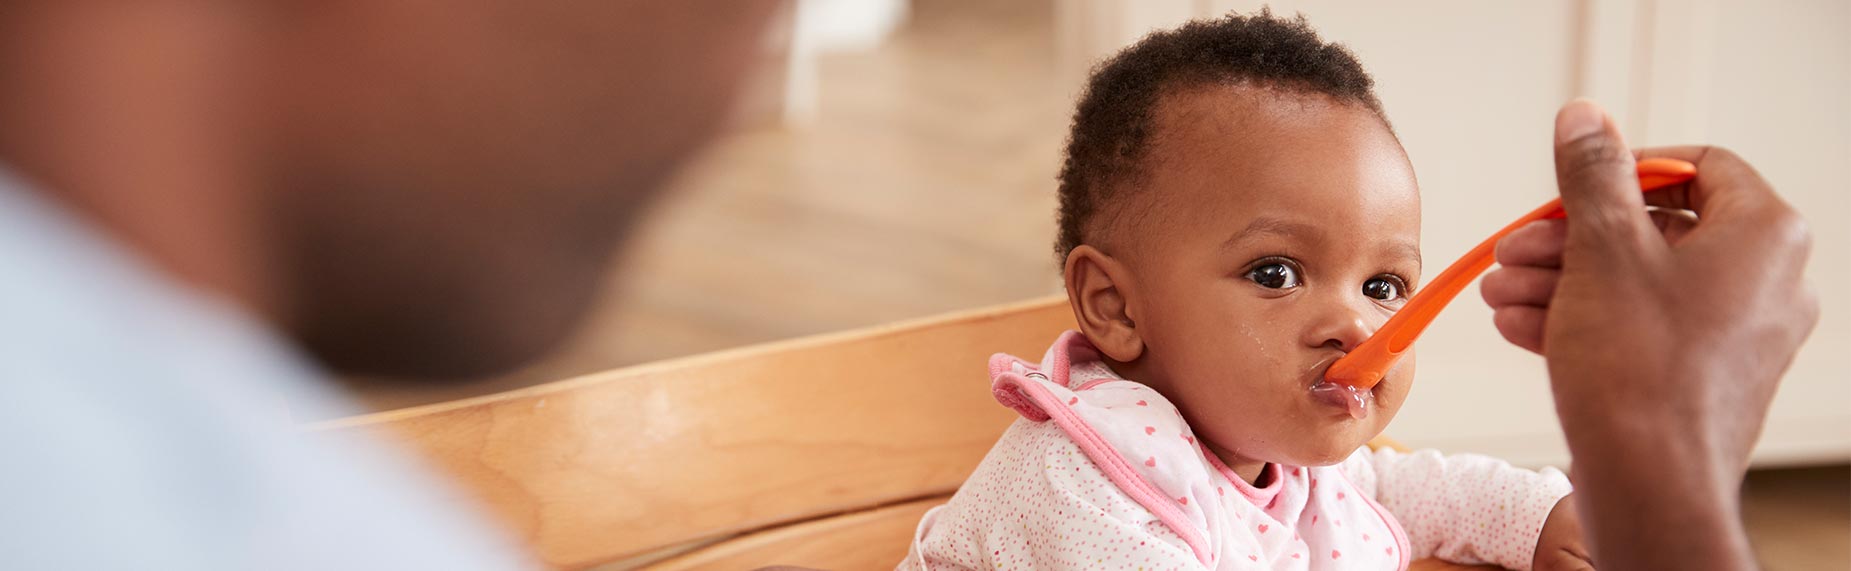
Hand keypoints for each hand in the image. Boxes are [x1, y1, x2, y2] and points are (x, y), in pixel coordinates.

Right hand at [1482, 99, 1818, 569]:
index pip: (1700, 167)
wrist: (1649, 484)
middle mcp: (1765, 281)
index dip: (1625, 167)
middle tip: (1517, 247)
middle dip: (1572, 237)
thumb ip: (1592, 174)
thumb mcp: (1602, 247)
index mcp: (1763, 235)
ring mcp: (1736, 334)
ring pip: (1640, 282)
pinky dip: (1583, 318)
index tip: (1572, 184)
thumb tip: (1585, 119)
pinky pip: (1641, 326)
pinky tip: (1521, 323)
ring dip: (1563, 279)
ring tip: (1502, 291)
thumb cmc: (1641, 370)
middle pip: (1658, 228)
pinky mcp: (1702, 375)